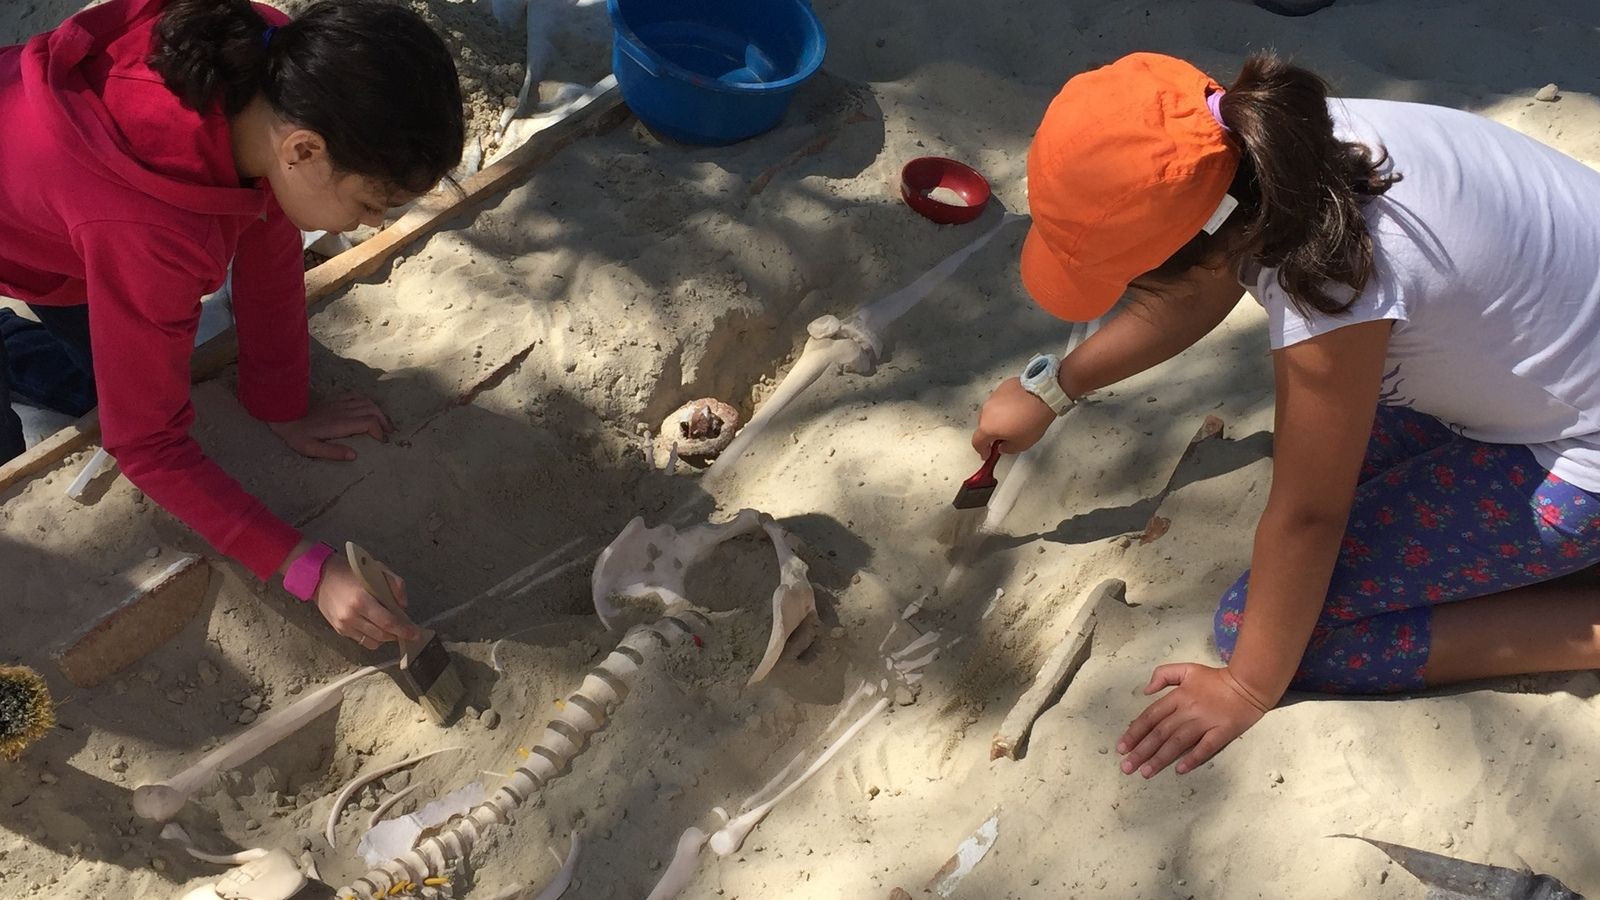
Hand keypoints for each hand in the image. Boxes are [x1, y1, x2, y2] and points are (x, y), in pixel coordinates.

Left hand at [268, 392, 394, 460]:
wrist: (284, 414)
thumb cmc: (297, 435)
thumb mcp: (310, 449)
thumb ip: (332, 452)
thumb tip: (354, 455)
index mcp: (340, 423)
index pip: (369, 423)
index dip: (380, 431)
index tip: (383, 442)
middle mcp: (344, 411)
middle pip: (373, 411)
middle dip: (385, 421)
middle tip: (390, 433)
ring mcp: (340, 403)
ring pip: (368, 402)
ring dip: (379, 412)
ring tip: (384, 423)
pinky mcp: (336, 399)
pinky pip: (357, 396)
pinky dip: (368, 401)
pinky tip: (370, 409)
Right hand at [312, 555, 420, 649]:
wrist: (321, 576)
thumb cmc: (352, 572)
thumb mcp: (378, 569)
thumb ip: (395, 585)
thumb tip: (403, 606)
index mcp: (362, 600)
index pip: (388, 622)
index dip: (404, 630)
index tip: (415, 634)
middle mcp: (352, 616)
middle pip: (382, 635)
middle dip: (398, 635)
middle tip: (407, 631)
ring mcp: (344, 625)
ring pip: (373, 641)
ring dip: (386, 638)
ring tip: (392, 630)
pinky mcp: (339, 630)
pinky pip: (362, 641)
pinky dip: (374, 638)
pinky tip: (377, 629)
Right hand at [971, 377, 1054, 455]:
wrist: (1043, 394)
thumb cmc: (1032, 422)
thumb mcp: (1022, 444)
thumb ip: (1007, 449)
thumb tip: (1001, 446)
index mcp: (987, 427)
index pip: (977, 442)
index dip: (982, 451)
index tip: (987, 455)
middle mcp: (986, 411)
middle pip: (983, 426)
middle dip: (991, 434)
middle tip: (1003, 437)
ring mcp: (992, 397)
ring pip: (991, 412)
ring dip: (997, 419)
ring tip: (1012, 420)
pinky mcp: (1001, 387)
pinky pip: (999, 401)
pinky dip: (1004, 407)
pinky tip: (1017, 408)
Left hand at [1117, 663, 1271, 777]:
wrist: (1249, 683)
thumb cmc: (1216, 679)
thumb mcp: (1187, 669)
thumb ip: (1164, 675)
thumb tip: (1146, 691)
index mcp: (1178, 696)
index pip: (1151, 716)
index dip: (1135, 732)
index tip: (1122, 747)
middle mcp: (1188, 710)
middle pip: (1160, 733)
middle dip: (1142, 751)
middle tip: (1127, 766)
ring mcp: (1205, 722)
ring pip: (1178, 742)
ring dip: (1160, 758)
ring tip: (1145, 772)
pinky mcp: (1222, 732)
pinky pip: (1205, 748)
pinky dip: (1192, 758)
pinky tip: (1179, 769)